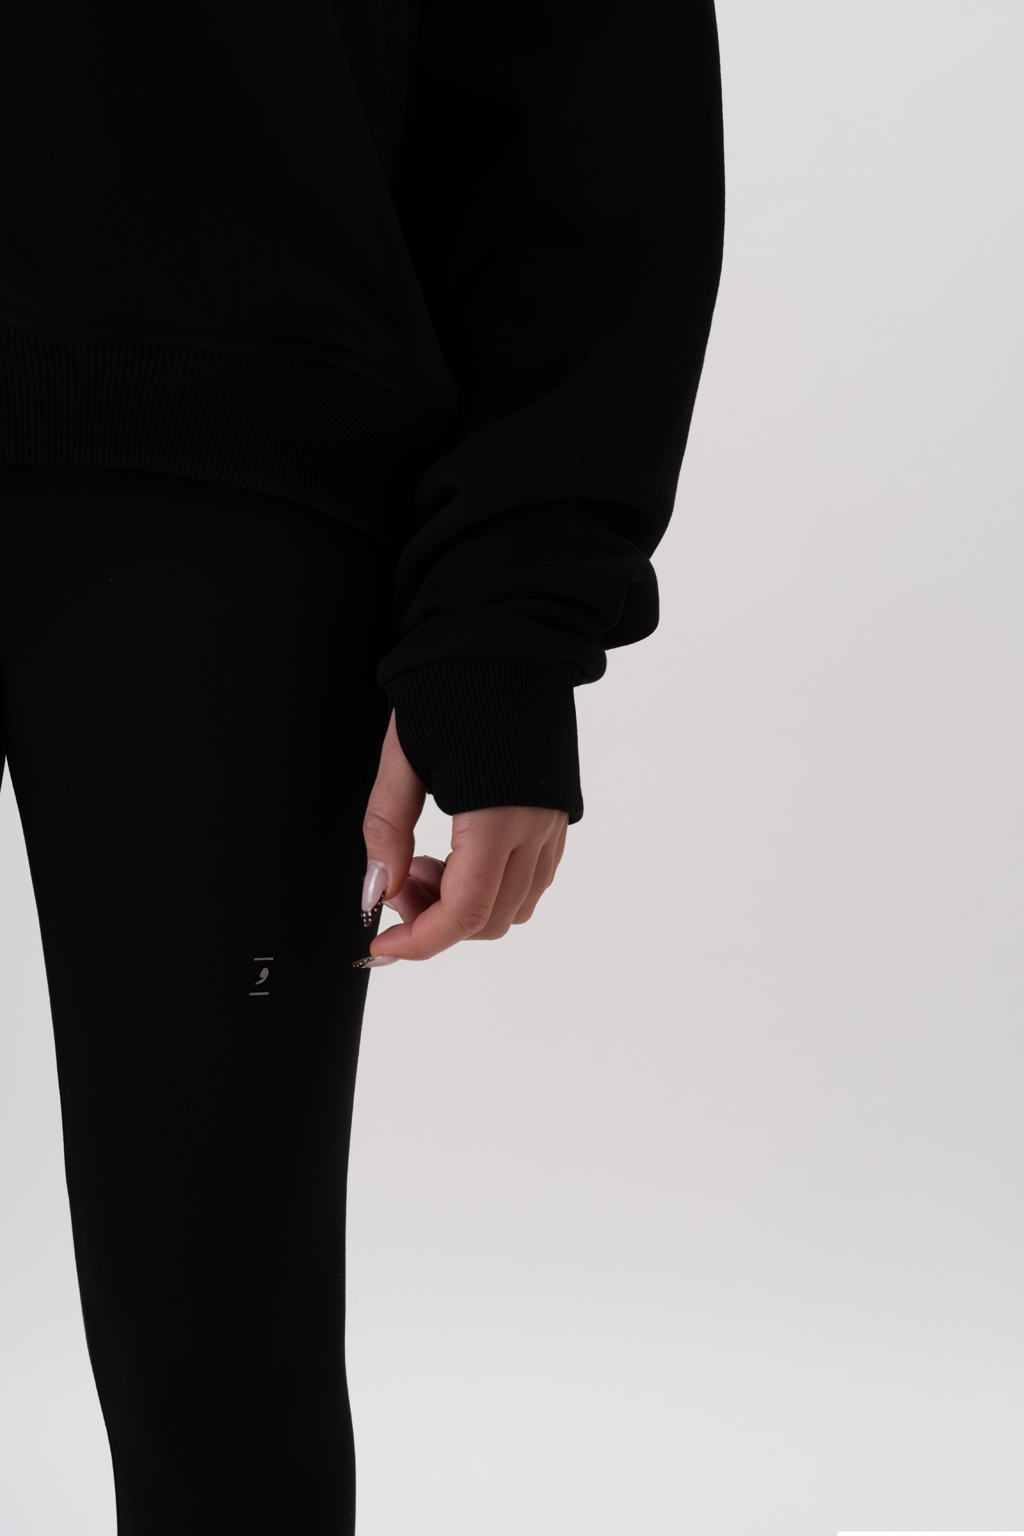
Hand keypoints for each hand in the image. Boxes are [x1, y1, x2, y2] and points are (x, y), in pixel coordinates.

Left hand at [356, 710, 567, 964]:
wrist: (508, 636)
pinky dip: (492, 886)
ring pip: (516, 906)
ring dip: (465, 905)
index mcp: (496, 817)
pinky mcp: (560, 814)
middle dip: (436, 921)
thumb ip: (386, 828)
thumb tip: (376, 891)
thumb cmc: (450, 685)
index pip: (464, 914)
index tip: (379, 946)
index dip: (419, 942)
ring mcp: (554, 824)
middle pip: (491, 921)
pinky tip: (458, 850)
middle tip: (398, 880)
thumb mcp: (401, 756)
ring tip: (425, 859)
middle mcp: (536, 828)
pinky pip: (532, 879)